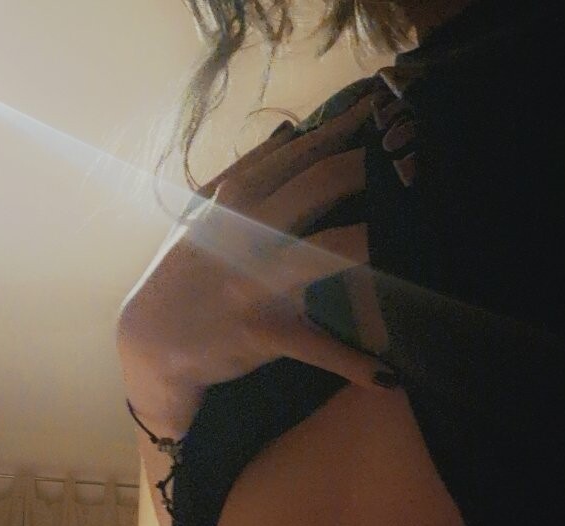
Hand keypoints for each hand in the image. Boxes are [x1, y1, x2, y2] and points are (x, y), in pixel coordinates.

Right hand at [116, 92, 393, 434]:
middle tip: (413, 163)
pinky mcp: (262, 331)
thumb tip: (288, 131)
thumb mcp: (205, 216)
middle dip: (366, 168)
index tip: (383, 109)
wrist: (148, 342)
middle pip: (316, 184)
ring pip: (322, 250)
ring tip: (415, 233)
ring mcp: (255, 282)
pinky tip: (389, 377)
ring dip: (369, 241)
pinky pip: (315, 347)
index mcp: (236, 201)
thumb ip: (248, 176)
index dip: (343, 128)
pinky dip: (354, 365)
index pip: (296, 152)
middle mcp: (248, 233)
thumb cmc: (183, 277)